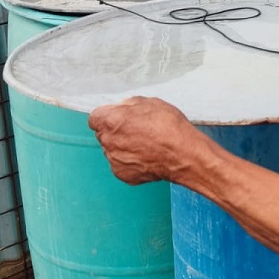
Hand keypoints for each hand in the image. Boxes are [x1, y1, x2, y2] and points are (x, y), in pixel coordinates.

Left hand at [88, 96, 204, 184]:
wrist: (183, 154)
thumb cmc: (169, 127)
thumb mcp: (151, 103)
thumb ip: (129, 104)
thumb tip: (122, 107)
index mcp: (111, 121)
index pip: (94, 118)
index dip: (107, 116)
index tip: (118, 117)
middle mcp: (108, 141)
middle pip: (104, 134)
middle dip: (116, 132)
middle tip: (137, 130)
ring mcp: (114, 160)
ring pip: (112, 151)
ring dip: (123, 147)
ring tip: (145, 145)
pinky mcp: (123, 174)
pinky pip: (121, 165)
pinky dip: (130, 162)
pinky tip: (146, 157)